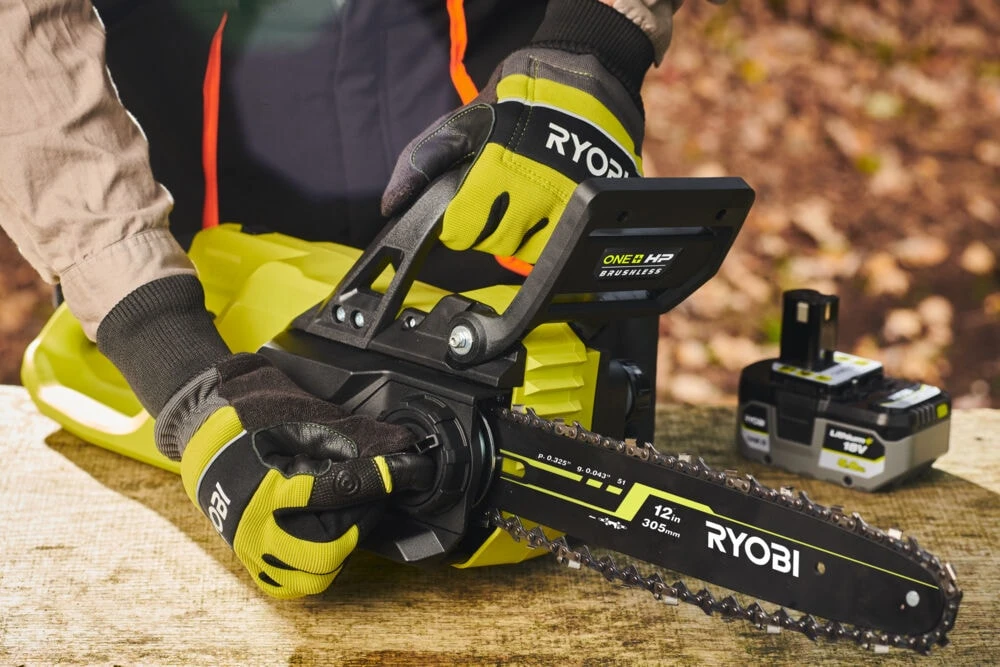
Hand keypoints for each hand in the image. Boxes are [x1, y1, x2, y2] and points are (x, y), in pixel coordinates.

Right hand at [155, 353, 433, 597]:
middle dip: (362, 521)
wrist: (203, 426)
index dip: (387, 477)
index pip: (346, 485)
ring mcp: (252, 539)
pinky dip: (310, 571)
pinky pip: (284, 581)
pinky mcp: (246, 551)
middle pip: (331, 542)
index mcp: (276, 474)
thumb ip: (352, 434)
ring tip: (349, 523)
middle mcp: (262, 515)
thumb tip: (397, 446)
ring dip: (340, 549)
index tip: (411, 471)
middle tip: (373, 500)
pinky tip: (323, 548)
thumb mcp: (305, 413)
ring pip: (312, 570)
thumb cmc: (254, 416)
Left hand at [381, 46, 644, 264]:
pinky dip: (541, 233)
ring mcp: (561, 211)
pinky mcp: (584, 219)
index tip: (465, 203)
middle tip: (497, 192)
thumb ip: (422, 161)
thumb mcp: (461, 122)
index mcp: (493, 173)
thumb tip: (391, 204)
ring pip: (520, 249)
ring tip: (522, 195)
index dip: (457, 220)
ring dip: (515, 230)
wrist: (584, 88)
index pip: (459, 231)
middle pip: (489, 243)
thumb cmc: (517, 102)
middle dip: (485, 222)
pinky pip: (551, 246)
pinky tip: (542, 206)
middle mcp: (529, 197)